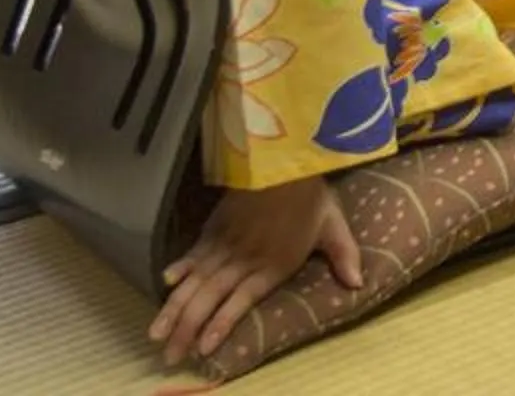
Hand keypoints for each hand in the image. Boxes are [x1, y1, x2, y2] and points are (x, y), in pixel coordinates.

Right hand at [150, 176, 360, 365]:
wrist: (282, 158)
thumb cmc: (310, 193)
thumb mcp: (333, 224)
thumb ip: (344, 255)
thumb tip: (358, 284)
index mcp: (272, 265)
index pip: (241, 303)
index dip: (221, 325)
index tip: (202, 348)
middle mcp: (243, 260)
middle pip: (209, 299)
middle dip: (187, 329)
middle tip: (168, 355)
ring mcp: (226, 243)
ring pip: (195, 281)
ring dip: (174, 308)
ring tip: (156, 333)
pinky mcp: (215, 227)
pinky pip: (194, 251)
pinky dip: (179, 267)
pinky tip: (165, 281)